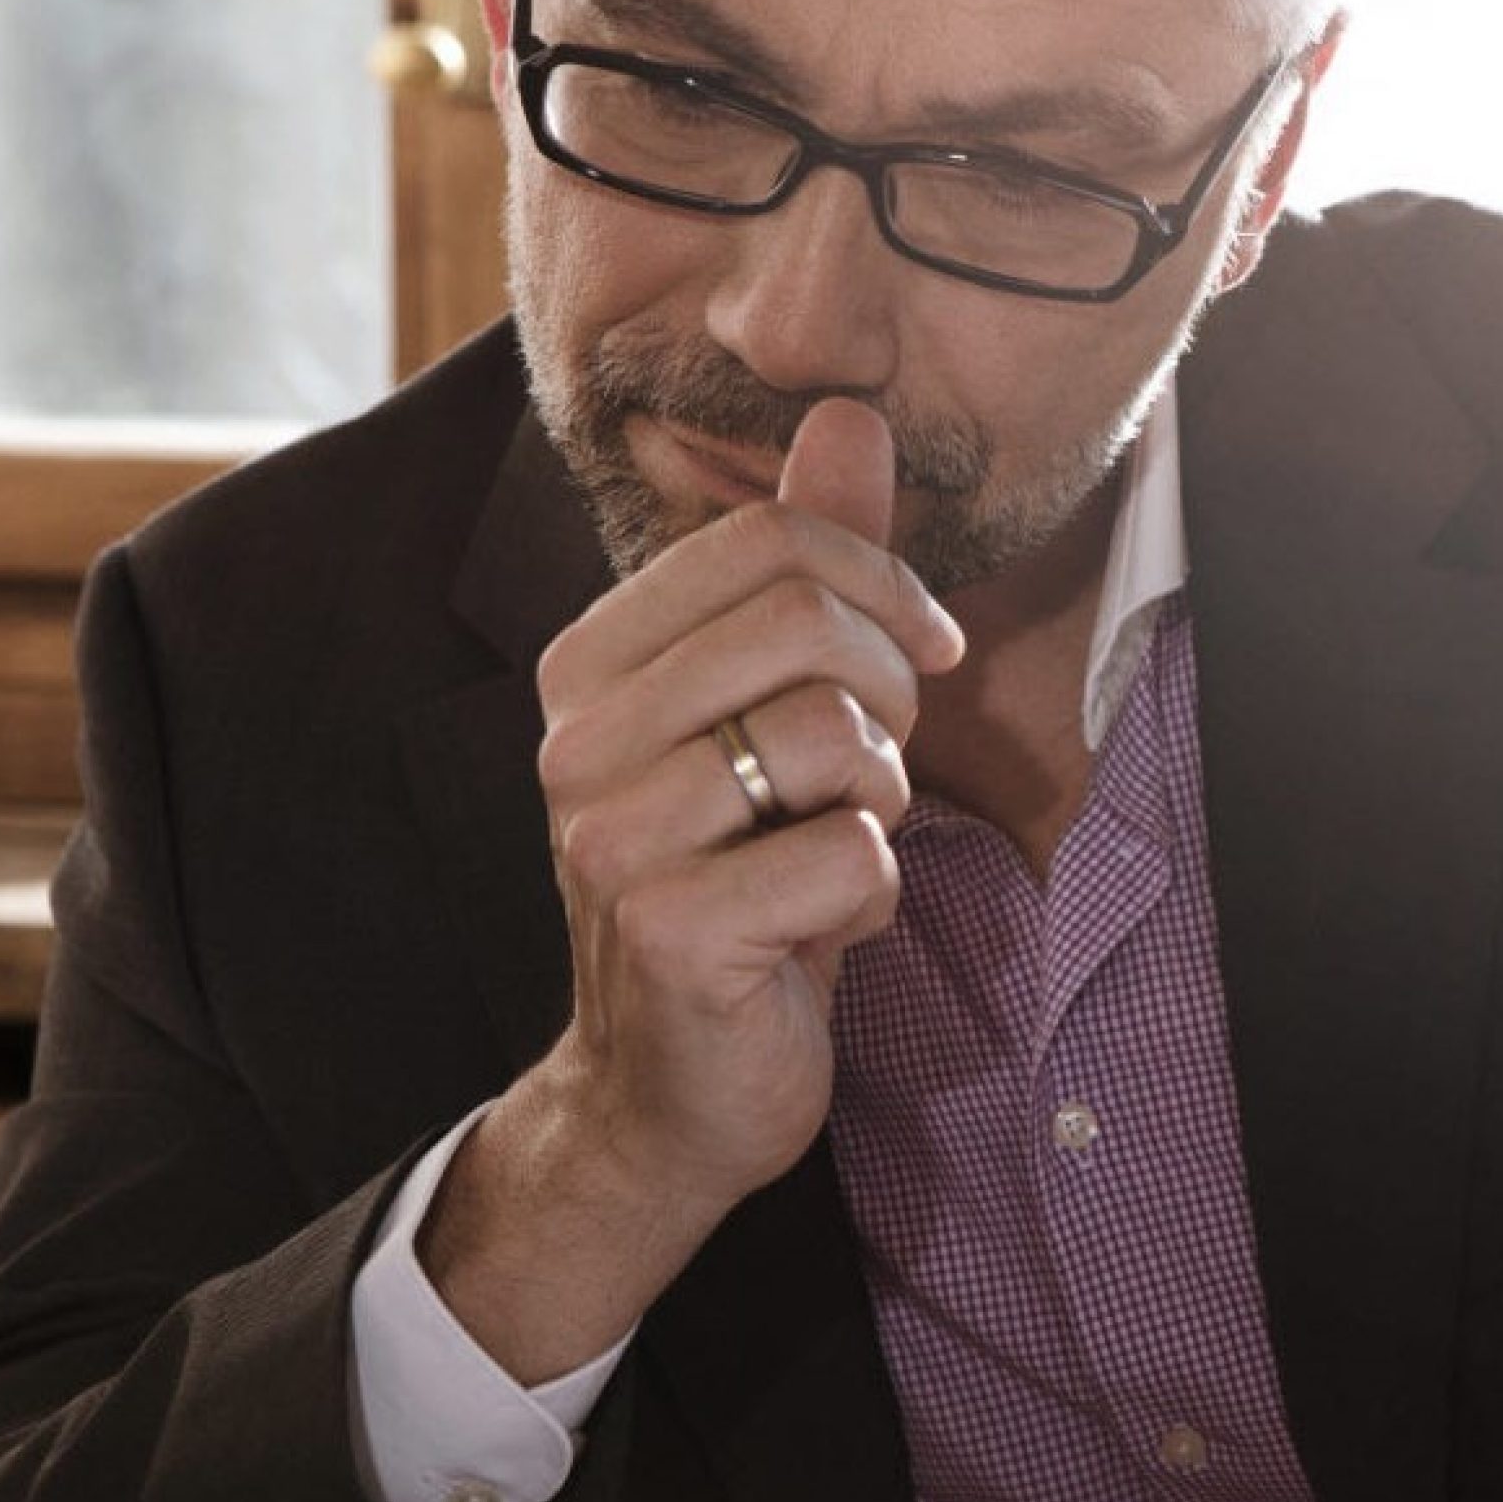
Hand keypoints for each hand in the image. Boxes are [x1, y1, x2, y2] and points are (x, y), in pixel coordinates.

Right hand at [425, 399, 964, 1381]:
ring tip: (834, 852)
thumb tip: (849, 413)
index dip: (885, 587)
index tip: (924, 654)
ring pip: (835, 738)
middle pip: (805, 622)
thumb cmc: (738, 886)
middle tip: (876, 773)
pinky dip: (871, 898)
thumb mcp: (775, 711)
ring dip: (882, 805)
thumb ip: (808, 566)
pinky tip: (816, 930)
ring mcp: (611, 832)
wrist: (670, 1088)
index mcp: (592, 663)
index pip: (769, 542)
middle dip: (890, 696)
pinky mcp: (668, 926)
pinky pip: (850, 856)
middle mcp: (578, 737)